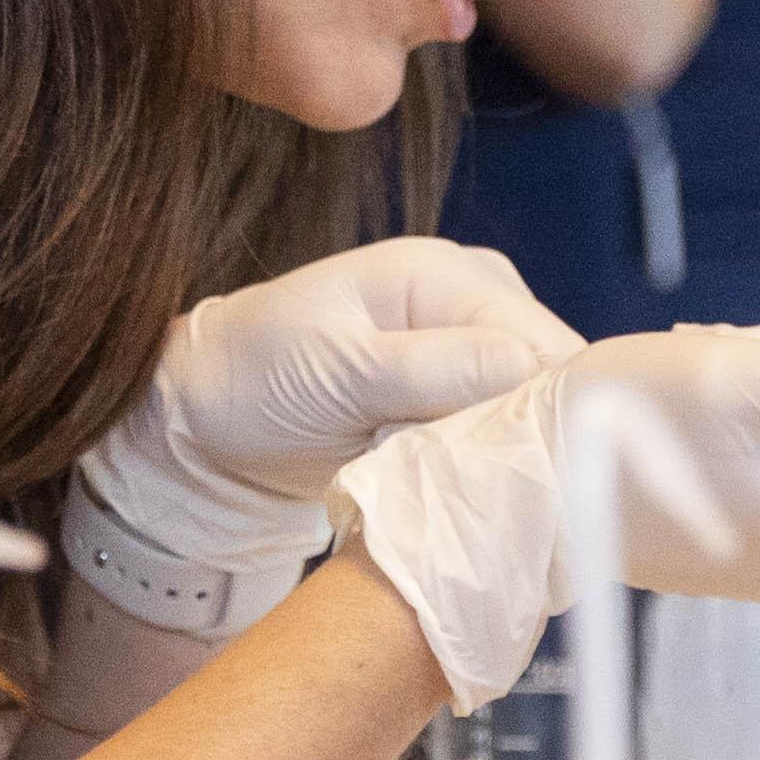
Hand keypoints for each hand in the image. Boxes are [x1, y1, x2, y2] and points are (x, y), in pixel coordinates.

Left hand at [75, 239, 574, 589]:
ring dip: (510, 449)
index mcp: (444, 271)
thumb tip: (531, 369)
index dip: (549, 407)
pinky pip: (506, 424)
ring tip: (474, 487)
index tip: (527, 470)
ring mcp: (470, 344)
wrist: (208, 415)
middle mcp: (473, 296)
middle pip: (550, 373)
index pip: (540, 340)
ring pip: (534, 405)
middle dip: (531, 431)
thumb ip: (432, 366)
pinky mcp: (462, 389)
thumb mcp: (337, 369)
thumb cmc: (255, 377)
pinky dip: (491, 457)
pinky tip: (468, 482)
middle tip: (495, 489)